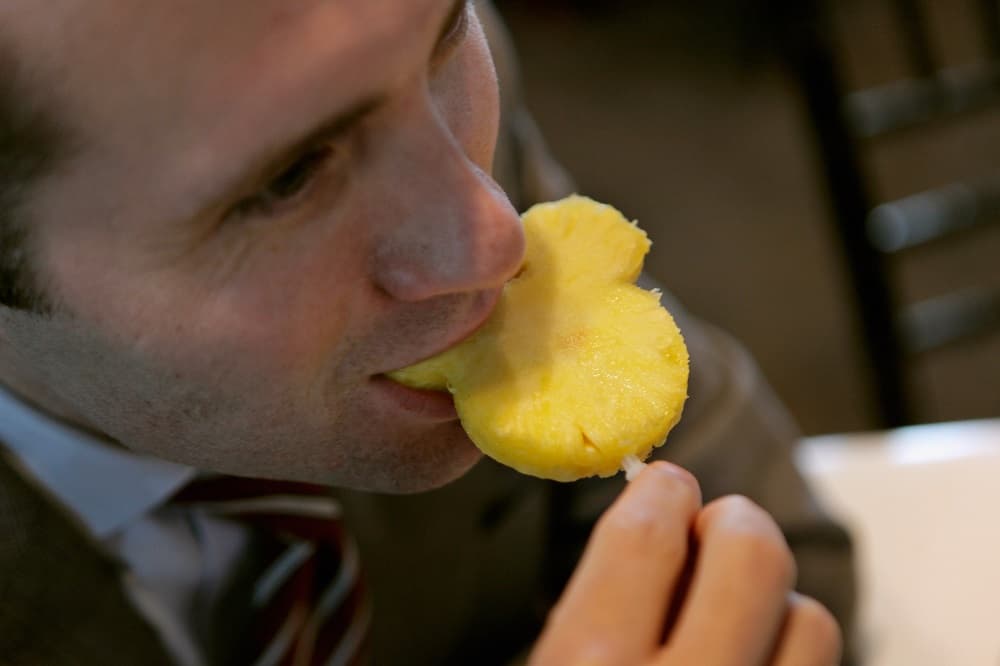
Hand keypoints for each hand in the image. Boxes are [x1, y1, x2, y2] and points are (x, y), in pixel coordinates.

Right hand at [528, 462, 841, 664]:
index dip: (662, 490)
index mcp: (590, 664)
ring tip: (733, 622)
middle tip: (707, 539)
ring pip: (811, 617)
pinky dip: (790, 651)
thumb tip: (653, 523)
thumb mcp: (548, 662)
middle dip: (731, 524)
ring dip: (773, 604)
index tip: (665, 485)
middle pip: (751, 551)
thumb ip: (587, 606)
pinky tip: (753, 660)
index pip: (647, 532)